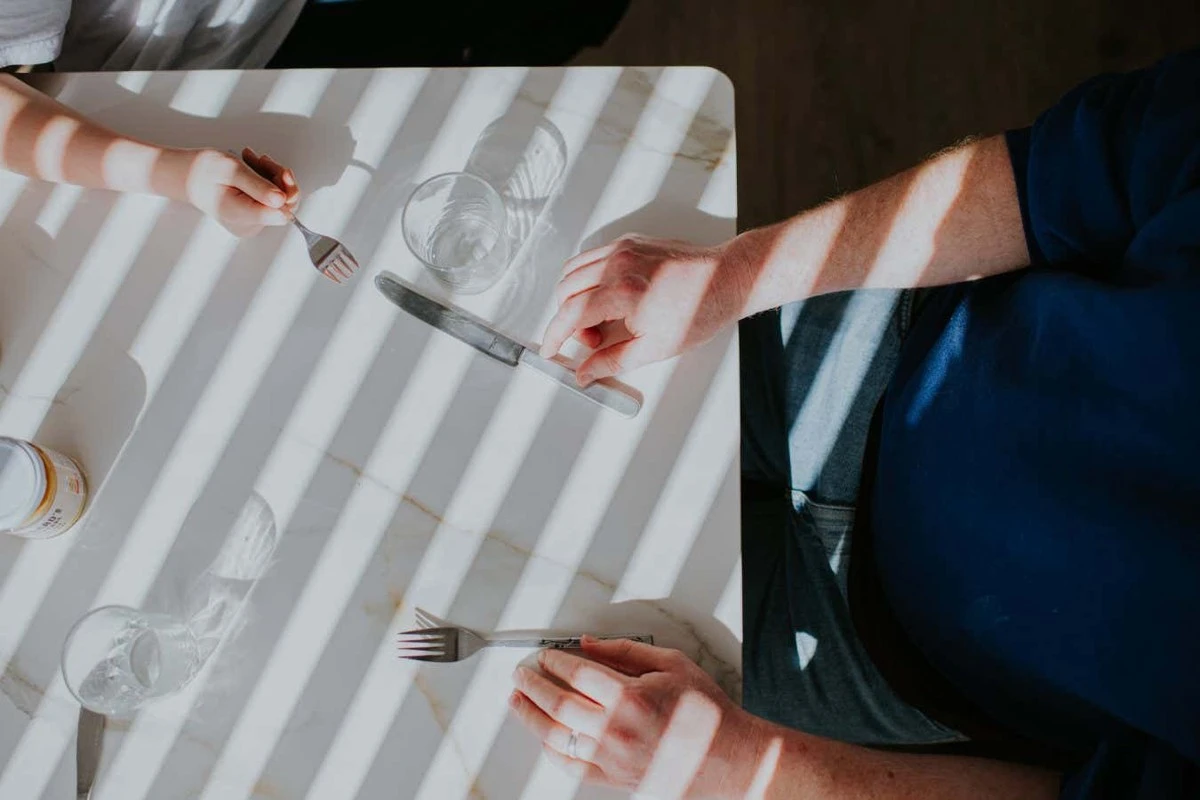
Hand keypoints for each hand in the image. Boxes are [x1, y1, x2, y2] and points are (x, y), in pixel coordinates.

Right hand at [167, 146, 300, 236]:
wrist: (187, 176)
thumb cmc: (203, 171)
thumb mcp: (231, 170)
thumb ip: (257, 187)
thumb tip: (281, 200)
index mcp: (242, 217)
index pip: (282, 212)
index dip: (287, 190)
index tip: (282, 171)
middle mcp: (250, 226)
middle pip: (284, 204)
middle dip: (278, 178)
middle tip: (261, 159)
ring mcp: (253, 222)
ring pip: (280, 198)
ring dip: (271, 175)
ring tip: (252, 159)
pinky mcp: (255, 216)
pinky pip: (272, 198)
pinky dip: (267, 179)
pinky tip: (253, 167)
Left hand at [510, 637, 759, 798]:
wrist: (727, 758)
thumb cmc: (703, 710)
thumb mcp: (672, 664)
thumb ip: (626, 651)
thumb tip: (588, 644)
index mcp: (630, 697)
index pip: (577, 674)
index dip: (554, 661)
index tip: (545, 654)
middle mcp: (616, 729)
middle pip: (558, 703)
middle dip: (533, 685)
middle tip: (521, 673)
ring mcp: (612, 758)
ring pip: (556, 736)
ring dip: (530, 716)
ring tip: (517, 701)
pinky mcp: (614, 778)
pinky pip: (571, 766)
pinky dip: (552, 750)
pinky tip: (543, 736)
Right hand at [538, 234, 750, 384]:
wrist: (726, 279)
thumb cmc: (701, 310)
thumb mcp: (655, 348)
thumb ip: (612, 361)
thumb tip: (586, 372)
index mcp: (624, 292)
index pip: (570, 314)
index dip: (554, 336)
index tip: (550, 349)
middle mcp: (618, 264)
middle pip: (566, 290)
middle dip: (569, 320)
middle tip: (594, 340)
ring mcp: (623, 249)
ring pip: (573, 270)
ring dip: (575, 297)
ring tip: (602, 319)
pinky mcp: (629, 242)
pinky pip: (592, 257)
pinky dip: (589, 278)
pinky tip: (609, 297)